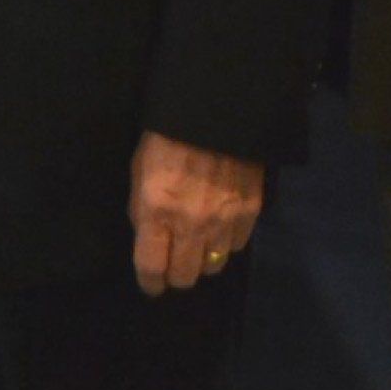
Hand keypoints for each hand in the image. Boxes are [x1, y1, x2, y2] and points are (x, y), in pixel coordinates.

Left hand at [129, 131, 263, 296]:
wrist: (217, 105)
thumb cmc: (168, 135)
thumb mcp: (140, 171)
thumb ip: (143, 211)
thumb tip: (151, 240)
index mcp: (158, 211)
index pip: (152, 269)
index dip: (150, 283)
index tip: (152, 284)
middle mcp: (191, 223)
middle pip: (184, 276)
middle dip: (176, 273)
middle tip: (176, 260)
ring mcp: (224, 219)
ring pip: (213, 266)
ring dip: (204, 259)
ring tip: (200, 243)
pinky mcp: (250, 209)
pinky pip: (237, 246)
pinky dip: (227, 242)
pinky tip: (221, 226)